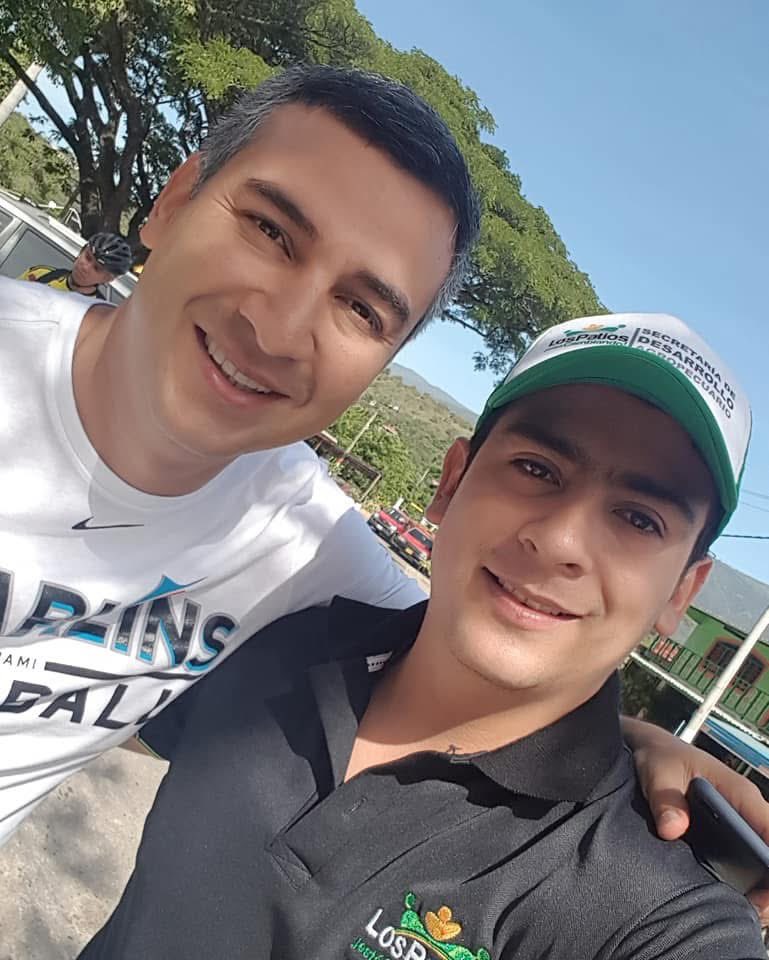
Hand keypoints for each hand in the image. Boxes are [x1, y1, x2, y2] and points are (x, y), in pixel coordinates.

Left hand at [623, 716, 768, 923]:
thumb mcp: (657, 773)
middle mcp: (747, 809)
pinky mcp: (730, 832)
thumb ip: (664, 799)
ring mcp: (740, 822)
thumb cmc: (660, 758)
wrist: (654, 751)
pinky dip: (746, 879)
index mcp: (738, 792)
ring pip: (763, 856)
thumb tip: (673, 829)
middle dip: (768, 883)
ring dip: (760, 884)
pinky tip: (732, 898)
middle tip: (754, 911)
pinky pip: (748, 857)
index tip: (762, 895)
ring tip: (744, 910)